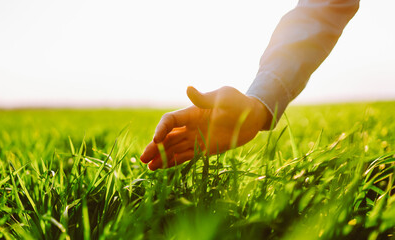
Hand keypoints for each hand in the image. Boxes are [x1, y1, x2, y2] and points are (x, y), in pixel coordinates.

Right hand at [140, 86, 269, 169]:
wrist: (254, 117)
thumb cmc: (238, 103)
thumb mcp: (223, 98)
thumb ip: (205, 98)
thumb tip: (188, 89)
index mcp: (191, 112)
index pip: (170, 120)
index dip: (161, 128)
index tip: (156, 139)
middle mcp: (190, 126)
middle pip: (167, 137)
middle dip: (154, 147)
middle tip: (143, 158)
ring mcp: (196, 138)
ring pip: (174, 148)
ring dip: (161, 157)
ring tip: (149, 167)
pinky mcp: (204, 150)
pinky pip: (185, 157)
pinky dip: (174, 162)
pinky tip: (162, 169)